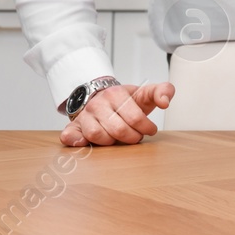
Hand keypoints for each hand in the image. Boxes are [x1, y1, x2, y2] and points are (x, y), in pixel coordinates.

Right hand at [60, 82, 174, 146]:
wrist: (102, 98)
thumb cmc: (126, 100)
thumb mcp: (146, 93)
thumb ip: (163, 91)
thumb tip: (165, 102)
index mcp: (116, 94)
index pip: (134, 117)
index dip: (146, 127)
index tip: (150, 130)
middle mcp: (97, 104)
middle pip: (117, 129)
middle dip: (132, 137)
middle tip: (137, 137)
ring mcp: (84, 115)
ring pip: (97, 135)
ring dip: (111, 142)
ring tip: (120, 139)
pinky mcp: (73, 126)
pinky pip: (69, 135)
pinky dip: (76, 141)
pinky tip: (85, 144)